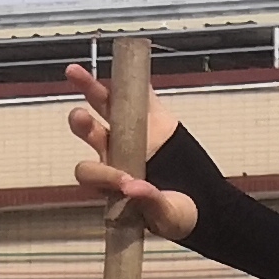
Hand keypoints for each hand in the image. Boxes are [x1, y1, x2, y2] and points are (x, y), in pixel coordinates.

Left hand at [63, 66, 194, 238]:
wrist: (203, 202)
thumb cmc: (176, 214)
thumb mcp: (166, 215)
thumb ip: (149, 202)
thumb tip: (132, 187)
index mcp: (109, 179)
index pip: (92, 170)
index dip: (102, 173)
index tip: (125, 180)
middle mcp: (113, 151)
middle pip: (89, 132)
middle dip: (81, 124)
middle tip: (80, 118)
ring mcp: (131, 130)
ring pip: (106, 105)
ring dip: (91, 89)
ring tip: (75, 73)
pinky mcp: (153, 115)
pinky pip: (141, 93)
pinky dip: (135, 79)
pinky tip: (128, 63)